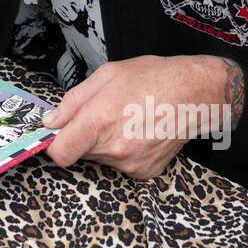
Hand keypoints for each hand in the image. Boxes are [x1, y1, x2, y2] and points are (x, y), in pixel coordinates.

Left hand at [43, 54, 240, 179]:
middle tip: (103, 115)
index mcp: (98, 121)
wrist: (195, 94)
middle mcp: (114, 148)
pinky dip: (124, 151)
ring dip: (105, 143)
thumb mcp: (105, 76)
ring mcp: (131, 164)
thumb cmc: (152, 78)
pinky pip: (121, 164)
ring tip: (126, 119)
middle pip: (80, 153)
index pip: (59, 153)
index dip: (55, 144)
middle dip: (83, 137)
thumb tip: (51, 121)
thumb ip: (73, 101)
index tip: (58, 135)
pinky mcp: (145, 172)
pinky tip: (139, 131)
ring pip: (101, 158)